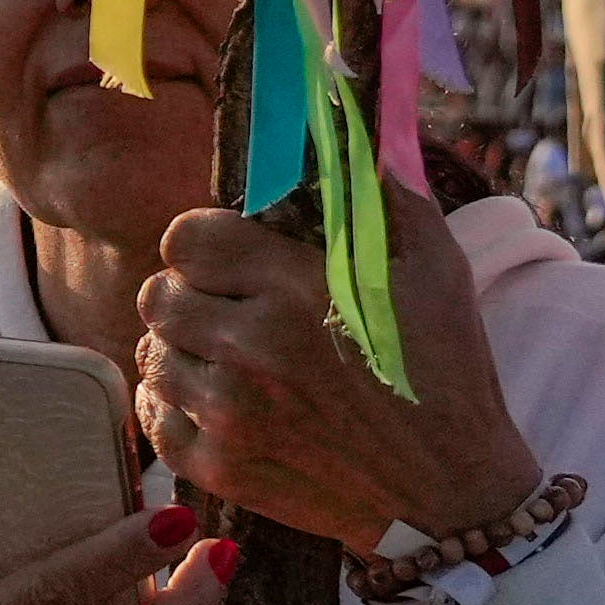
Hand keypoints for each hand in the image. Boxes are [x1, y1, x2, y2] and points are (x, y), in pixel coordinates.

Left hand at [128, 199, 535, 563]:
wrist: (453, 493)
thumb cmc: (448, 372)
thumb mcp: (434, 266)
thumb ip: (384, 187)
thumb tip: (353, 111)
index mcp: (294, 289)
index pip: (184, 239)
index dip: (204, 242)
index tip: (231, 257)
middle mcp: (249, 348)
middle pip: (158, 294)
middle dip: (190, 293)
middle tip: (230, 307)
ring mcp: (228, 414)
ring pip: (151, 353)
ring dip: (182, 348)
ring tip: (227, 355)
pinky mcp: (220, 469)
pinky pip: (152, 418)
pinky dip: (173, 404)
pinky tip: (212, 399)